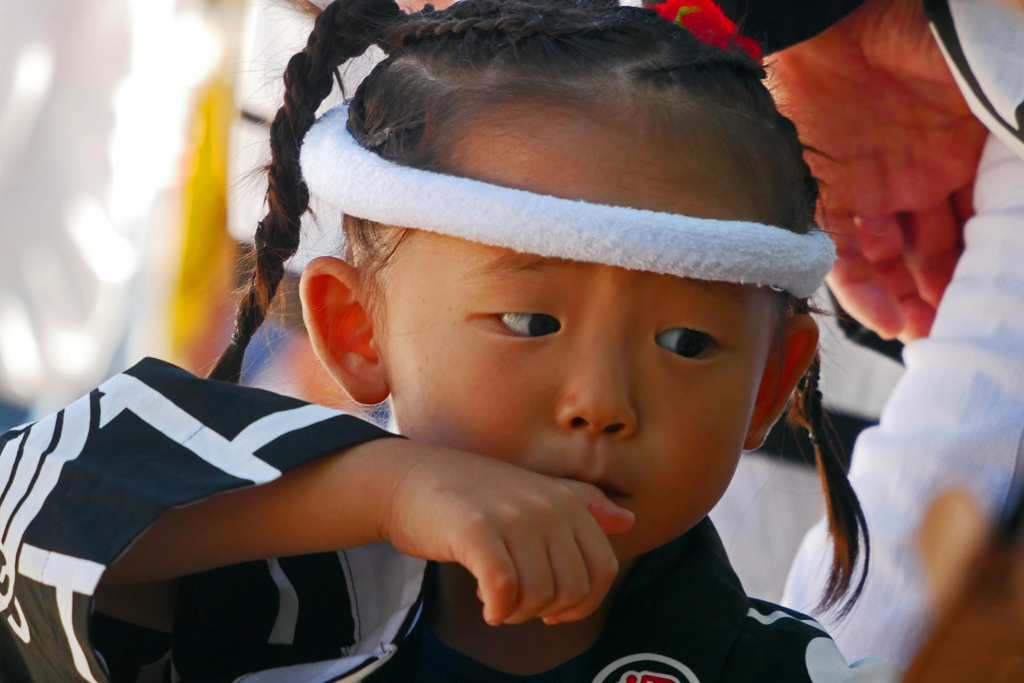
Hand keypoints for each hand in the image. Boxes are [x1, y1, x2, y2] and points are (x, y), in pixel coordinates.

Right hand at [377, 444, 633, 625]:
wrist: (405, 478)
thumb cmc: (470, 492)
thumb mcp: (532, 491)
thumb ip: (582, 504)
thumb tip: (629, 520)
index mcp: (567, 500)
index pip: (603, 569)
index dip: (581, 601)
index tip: (552, 607)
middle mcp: (546, 505)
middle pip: (573, 588)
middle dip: (546, 610)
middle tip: (517, 603)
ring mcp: (513, 516)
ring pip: (540, 595)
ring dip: (518, 613)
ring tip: (497, 599)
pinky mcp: (476, 531)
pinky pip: (505, 591)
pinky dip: (497, 609)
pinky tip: (485, 603)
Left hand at [770, 0, 987, 340]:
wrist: (837, 20)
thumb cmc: (922, 34)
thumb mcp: (995, 83)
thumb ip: (1018, 131)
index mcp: (967, 154)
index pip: (984, 224)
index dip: (993, 264)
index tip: (1006, 301)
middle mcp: (921, 178)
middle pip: (941, 252)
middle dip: (953, 294)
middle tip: (969, 332)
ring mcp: (874, 189)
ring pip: (895, 261)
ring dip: (911, 302)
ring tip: (932, 337)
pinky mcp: (828, 195)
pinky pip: (844, 255)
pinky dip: (864, 292)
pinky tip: (887, 322)